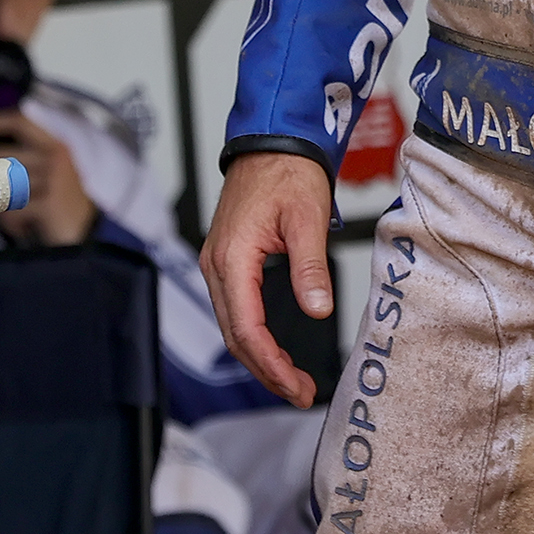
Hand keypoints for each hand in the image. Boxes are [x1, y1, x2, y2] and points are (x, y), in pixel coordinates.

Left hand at [0, 108, 97, 246]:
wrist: (87, 235)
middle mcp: (56, 157)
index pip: (21, 121)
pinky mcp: (48, 204)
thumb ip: (29, 156)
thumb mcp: (53, 172)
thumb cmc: (63, 204)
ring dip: (0, 203)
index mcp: (57, 145)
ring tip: (15, 213)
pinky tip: (23, 227)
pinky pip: (8, 211)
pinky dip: (10, 223)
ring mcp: (53, 180)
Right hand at [199, 151, 334, 407]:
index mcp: (232, 259)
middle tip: (299, 392)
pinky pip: (235, 308)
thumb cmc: (289, 172)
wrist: (274, 141)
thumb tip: (317, 311)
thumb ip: (310, 268)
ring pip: (233, 325)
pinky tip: (274, 347)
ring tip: (291, 378)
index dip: (271, 364)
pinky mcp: (227, 260)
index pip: (246, 329)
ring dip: (259, 356)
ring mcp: (218, 263)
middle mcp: (216, 266)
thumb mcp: (307, 218)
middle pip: (235, 336)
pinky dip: (253, 334)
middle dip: (266, 369)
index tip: (296, 385)